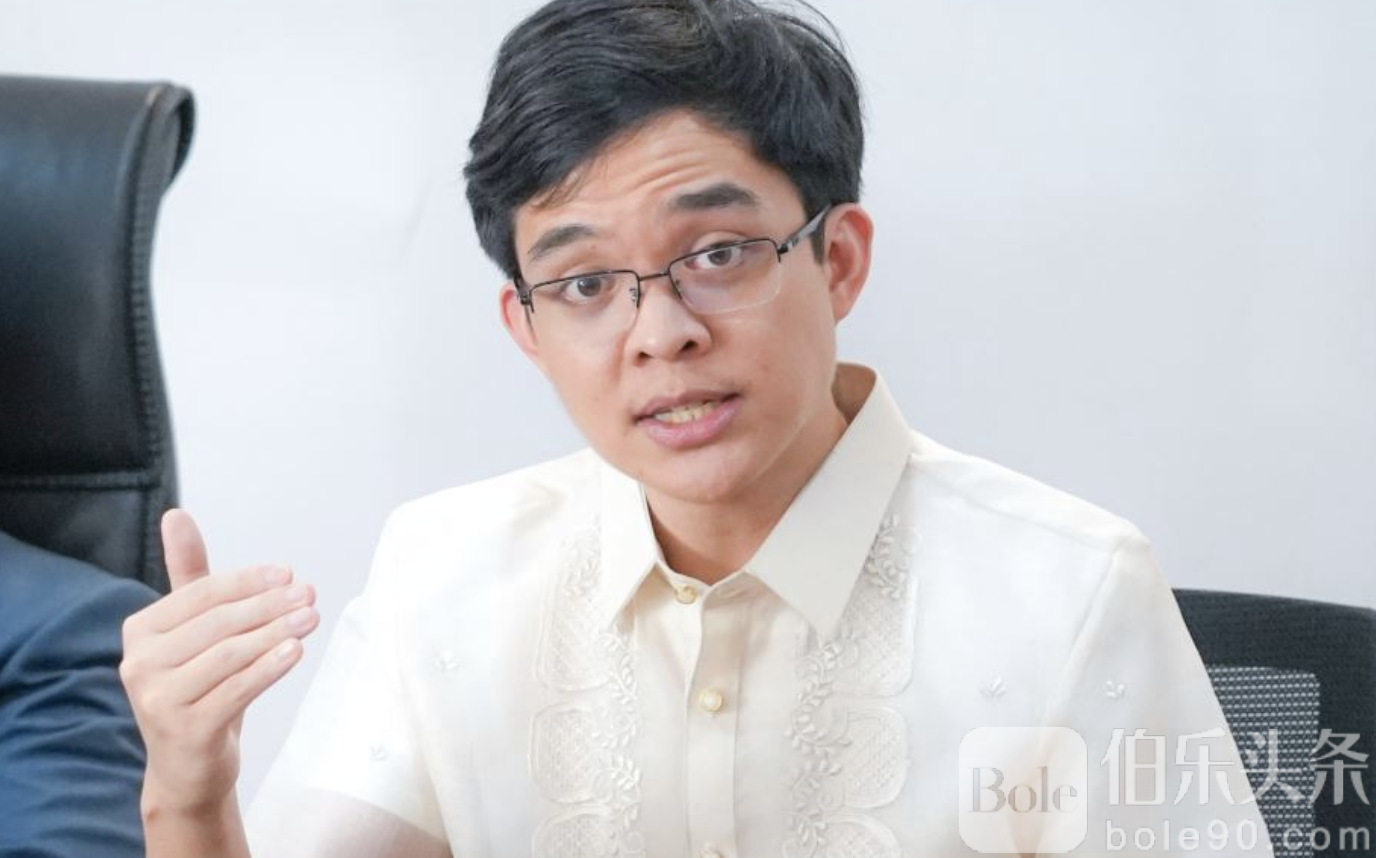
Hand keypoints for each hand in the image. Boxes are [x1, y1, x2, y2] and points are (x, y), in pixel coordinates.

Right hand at [120, 509, 319, 814]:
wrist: (188, 767)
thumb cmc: (198, 687)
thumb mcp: (194, 631)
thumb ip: (190, 577)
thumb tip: (177, 515)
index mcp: (139, 630)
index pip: (202, 595)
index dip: (247, 581)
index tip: (288, 574)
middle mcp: (139, 663)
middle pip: (218, 623)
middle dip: (268, 605)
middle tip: (308, 594)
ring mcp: (157, 699)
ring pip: (229, 654)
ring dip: (275, 632)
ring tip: (311, 617)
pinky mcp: (184, 729)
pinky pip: (236, 689)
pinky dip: (269, 667)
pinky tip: (296, 650)